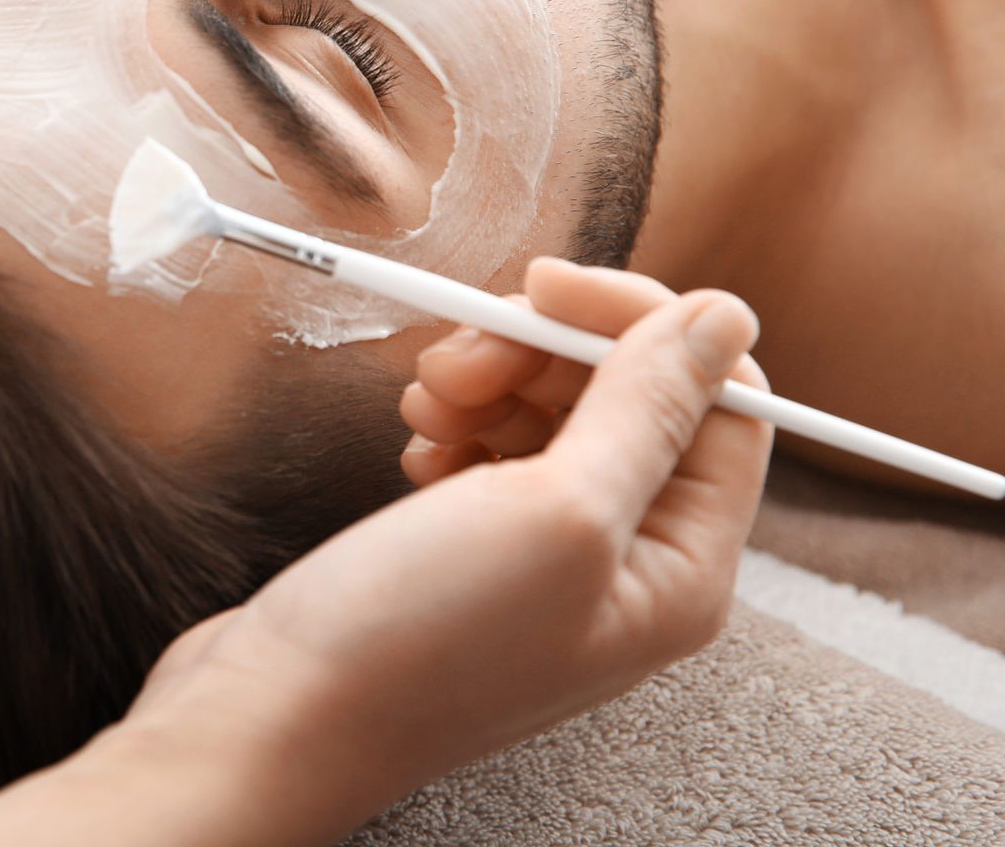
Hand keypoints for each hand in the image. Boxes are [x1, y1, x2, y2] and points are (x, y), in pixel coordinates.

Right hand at [124, 259, 773, 838]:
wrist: (276, 717)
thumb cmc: (418, 643)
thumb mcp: (556, 511)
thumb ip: (651, 409)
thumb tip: (727, 316)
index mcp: (683, 568)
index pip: (720, 399)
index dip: (639, 323)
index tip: (544, 286)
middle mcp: (631, 564)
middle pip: (630, 396)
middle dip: (545, 352)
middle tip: (462, 357)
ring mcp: (552, 558)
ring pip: (555, 412)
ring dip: (491, 382)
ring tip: (427, 407)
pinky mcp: (480, 549)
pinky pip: (497, 448)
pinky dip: (458, 424)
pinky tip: (419, 446)